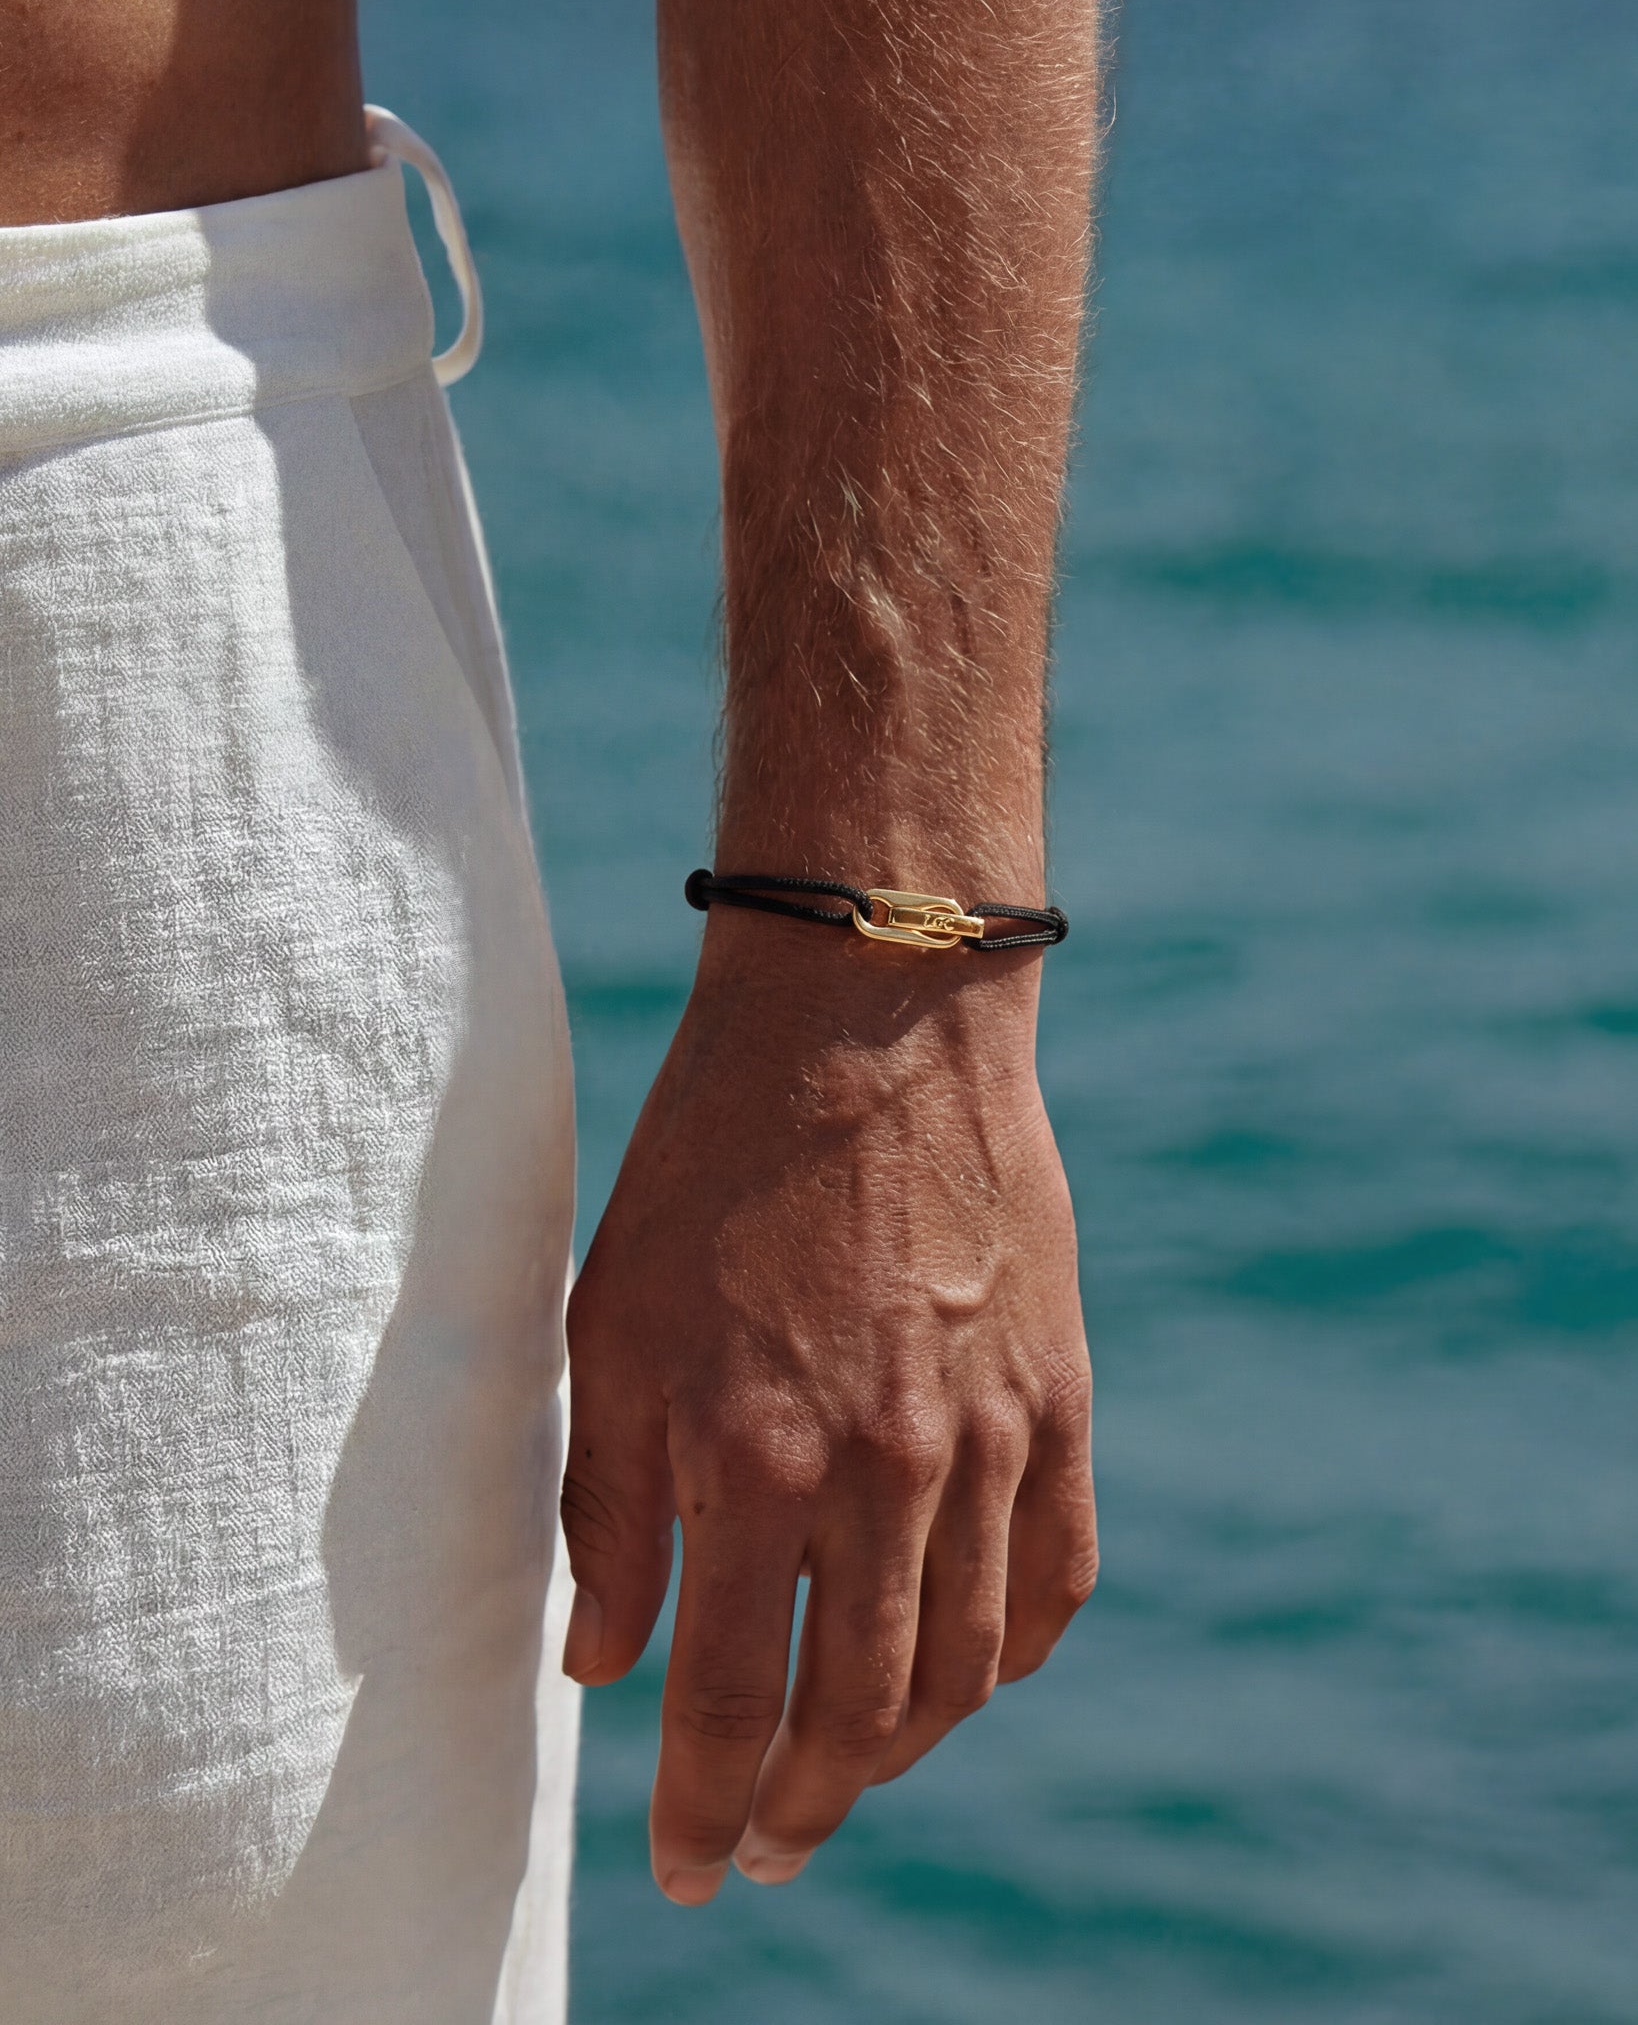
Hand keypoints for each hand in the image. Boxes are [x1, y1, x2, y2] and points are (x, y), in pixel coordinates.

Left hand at [559, 922, 1095, 1903]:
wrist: (868, 1024)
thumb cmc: (711, 1167)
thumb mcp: (612, 1327)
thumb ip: (607, 1509)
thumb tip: (601, 1668)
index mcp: (753, 1456)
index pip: (728, 1700)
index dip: (701, 1808)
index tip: (687, 1872)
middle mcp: (885, 1470)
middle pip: (859, 1714)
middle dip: (802, 1808)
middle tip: (764, 1850)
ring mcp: (991, 1437)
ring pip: (965, 1669)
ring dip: (905, 1754)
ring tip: (852, 1777)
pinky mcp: (1060, 1396)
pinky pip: (1056, 1579)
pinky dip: (1009, 1657)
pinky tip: (966, 1677)